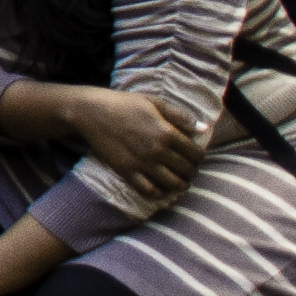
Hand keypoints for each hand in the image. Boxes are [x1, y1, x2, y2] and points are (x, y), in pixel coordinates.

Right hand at [58, 85, 210, 207]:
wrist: (91, 112)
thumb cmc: (124, 104)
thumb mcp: (154, 102)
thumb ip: (180, 116)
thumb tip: (204, 129)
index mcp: (167, 132)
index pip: (196, 154)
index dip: (199, 157)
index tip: (195, 156)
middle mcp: (157, 151)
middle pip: (187, 170)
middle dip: (191, 171)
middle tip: (187, 169)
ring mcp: (142, 163)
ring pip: (173, 184)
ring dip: (180, 184)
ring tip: (178, 180)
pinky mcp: (127, 172)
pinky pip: (150, 191)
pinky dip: (160, 193)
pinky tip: (161, 188)